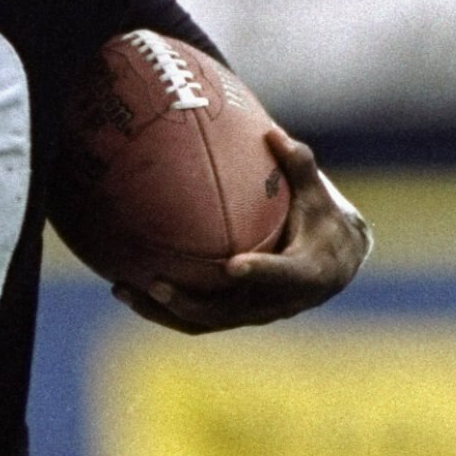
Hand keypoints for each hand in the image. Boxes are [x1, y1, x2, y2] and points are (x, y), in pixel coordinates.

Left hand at [115, 130, 370, 333]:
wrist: (332, 264)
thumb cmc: (322, 221)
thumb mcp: (318, 195)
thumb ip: (300, 167)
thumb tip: (273, 132)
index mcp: (307, 275)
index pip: (281, 276)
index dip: (258, 273)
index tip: (233, 266)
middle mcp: (277, 303)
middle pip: (230, 312)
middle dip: (190, 302)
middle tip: (156, 283)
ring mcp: (252, 314)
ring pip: (204, 322)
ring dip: (162, 311)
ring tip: (123, 289)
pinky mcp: (233, 316)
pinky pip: (195, 320)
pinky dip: (161, 310)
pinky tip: (127, 290)